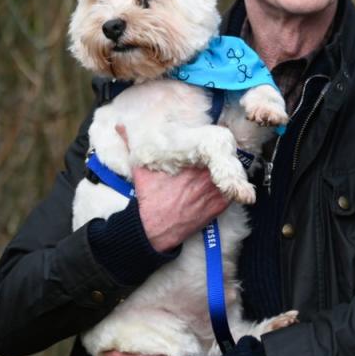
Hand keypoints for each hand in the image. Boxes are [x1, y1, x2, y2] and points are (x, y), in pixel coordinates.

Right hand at [115, 124, 229, 251]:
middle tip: (224, 150)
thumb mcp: (141, 168)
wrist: (154, 229)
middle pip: (226, 157)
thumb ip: (132, 143)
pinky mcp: (220, 206)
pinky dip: (233, 188)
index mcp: (191, 163)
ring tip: (229, 166)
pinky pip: (235, 192)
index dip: (217, 140)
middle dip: (225, 153)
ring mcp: (216, 191)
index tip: (216, 137)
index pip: (213, 144)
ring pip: (232, 173)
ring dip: (231, 170)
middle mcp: (207, 175)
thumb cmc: (150, 198)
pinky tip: (228, 184)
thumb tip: (119, 125)